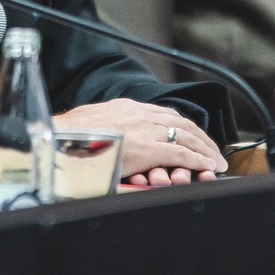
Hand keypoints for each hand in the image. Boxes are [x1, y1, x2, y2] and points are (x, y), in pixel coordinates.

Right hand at [53, 99, 224, 181]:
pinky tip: (207, 166)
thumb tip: (114, 135)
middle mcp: (139, 114)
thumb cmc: (68, 136)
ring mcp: (144, 130)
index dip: (184, 127)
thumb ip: (110, 127)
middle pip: (181, 123)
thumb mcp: (94, 123)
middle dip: (201, 138)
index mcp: (127, 108)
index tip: (195, 136)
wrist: (59, 139)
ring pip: (185, 136)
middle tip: (213, 151)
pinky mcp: (145, 148)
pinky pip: (180, 153)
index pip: (165, 114)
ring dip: (205, 149)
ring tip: (215, 162)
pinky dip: (197, 159)